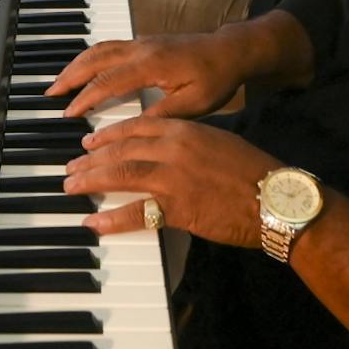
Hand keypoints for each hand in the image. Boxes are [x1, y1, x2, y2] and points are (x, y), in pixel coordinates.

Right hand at [48, 30, 250, 119]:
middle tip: (50, 94)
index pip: (108, 82)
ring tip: (60, 82)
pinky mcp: (145, 41)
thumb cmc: (216, 77)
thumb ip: (162, 115)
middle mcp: (141, 48)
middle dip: (70, 76)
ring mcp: (142, 42)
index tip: (68, 114)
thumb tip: (132, 129)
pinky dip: (90, 57)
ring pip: (99, 49)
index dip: (85, 98)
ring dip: (77, 64)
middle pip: (95, 59)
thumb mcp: (193, 104)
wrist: (231, 50)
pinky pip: (109, 46)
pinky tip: (85, 69)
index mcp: (151, 64)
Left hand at [64, 115, 278, 246]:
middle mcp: (175, 148)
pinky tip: (93, 222)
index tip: (90, 141)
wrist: (277, 199)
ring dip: (91, 180)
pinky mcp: (178, 208)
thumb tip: (164, 147)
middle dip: (91, 159)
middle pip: (122, 149)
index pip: (136, 126)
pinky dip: (111, 219)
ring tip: (71, 186)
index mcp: (185, 129)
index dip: (109, 134)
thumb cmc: (253, 172)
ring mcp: (174, 178)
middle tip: (71, 167)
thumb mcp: (219, 142)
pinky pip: (136, 213)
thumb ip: (189, 141)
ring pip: (121, 175)